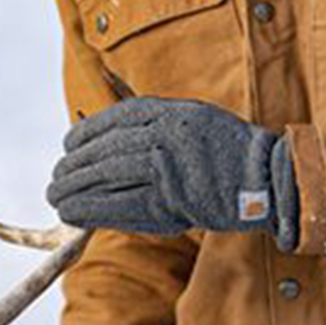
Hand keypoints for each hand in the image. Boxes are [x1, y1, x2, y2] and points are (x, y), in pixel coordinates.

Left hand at [47, 97, 297, 246]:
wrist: (269, 181)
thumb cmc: (229, 152)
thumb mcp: (195, 117)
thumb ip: (157, 118)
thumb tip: (108, 122)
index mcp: (171, 111)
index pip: (114, 118)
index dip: (85, 133)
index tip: (69, 145)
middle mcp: (166, 134)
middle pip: (105, 149)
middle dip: (74, 166)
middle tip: (56, 179)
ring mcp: (168, 168)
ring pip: (106, 176)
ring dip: (75, 189)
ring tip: (56, 197)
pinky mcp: (171, 202)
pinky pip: (120, 205)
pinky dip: (91, 209)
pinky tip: (73, 213)